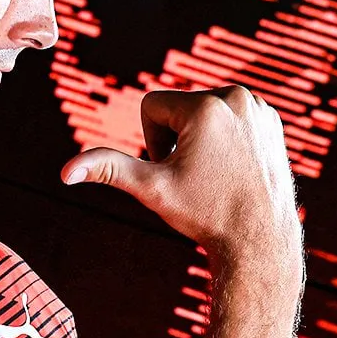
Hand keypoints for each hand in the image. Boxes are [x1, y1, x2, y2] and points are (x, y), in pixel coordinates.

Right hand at [60, 86, 302, 264]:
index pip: (151, 106)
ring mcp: (259, 108)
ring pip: (203, 113)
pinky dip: (223, 139)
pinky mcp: (271, 121)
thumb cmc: (204, 213)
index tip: (173, 168)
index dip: (151, 142)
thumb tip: (65, 171)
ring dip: (198, 139)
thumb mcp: (150, 189)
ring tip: (215, 171)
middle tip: (196, 174)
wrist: (259, 239)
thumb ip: (107, 169)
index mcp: (206, 107)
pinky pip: (229, 118)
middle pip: (178, 108)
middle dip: (176, 139)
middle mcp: (237, 98)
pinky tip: (233, 168)